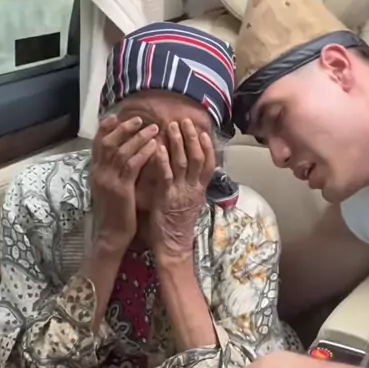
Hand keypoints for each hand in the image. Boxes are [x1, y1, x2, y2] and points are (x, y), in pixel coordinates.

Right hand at [90, 114, 157, 251]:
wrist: (112, 235)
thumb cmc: (115, 212)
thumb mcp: (109, 187)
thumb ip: (112, 170)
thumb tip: (121, 151)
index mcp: (95, 172)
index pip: (97, 144)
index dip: (105, 128)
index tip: (116, 116)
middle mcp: (98, 173)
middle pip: (108, 142)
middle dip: (124, 128)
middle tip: (139, 119)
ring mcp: (108, 181)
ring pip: (121, 151)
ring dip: (138, 137)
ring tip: (153, 128)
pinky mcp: (121, 189)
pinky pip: (132, 165)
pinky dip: (144, 153)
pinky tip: (155, 146)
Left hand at [150, 119, 215, 261]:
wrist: (173, 246)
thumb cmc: (178, 224)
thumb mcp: (190, 201)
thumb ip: (190, 184)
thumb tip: (188, 167)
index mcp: (200, 189)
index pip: (209, 163)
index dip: (207, 145)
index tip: (203, 130)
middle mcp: (194, 188)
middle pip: (197, 157)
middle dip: (192, 137)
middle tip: (186, 121)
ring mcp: (181, 192)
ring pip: (183, 162)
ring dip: (178, 142)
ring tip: (172, 126)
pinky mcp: (167, 197)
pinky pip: (167, 175)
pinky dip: (164, 160)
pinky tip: (159, 147)